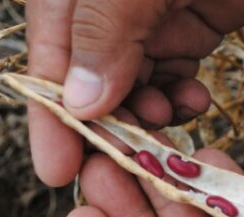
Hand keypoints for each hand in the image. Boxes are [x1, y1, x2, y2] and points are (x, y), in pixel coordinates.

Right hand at [25, 0, 243, 185]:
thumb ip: (106, 28)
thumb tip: (78, 103)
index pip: (48, 56)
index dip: (51, 117)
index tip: (58, 172)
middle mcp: (103, 5)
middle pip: (89, 79)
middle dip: (108, 123)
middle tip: (131, 158)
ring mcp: (145, 16)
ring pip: (131, 86)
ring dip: (147, 114)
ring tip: (167, 115)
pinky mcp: (187, 26)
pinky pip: (171, 76)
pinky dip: (179, 98)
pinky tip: (194, 100)